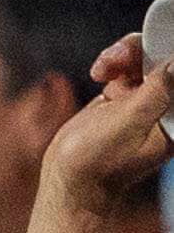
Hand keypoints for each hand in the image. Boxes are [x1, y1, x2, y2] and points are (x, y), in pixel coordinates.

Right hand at [49, 39, 173, 216]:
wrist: (68, 180)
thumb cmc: (97, 162)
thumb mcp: (129, 124)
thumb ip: (157, 91)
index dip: (168, 55)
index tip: (148, 52)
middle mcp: (170, 108)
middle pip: (167, 62)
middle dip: (142, 52)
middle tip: (116, 58)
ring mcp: (150, 101)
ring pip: (148, 59)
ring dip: (124, 55)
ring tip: (101, 69)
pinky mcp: (129, 98)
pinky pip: (130, 66)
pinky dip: (114, 63)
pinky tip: (98, 74)